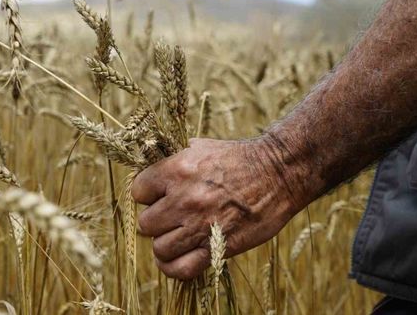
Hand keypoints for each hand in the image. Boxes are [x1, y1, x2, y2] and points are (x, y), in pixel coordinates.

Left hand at [131, 137, 307, 279]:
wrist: (277, 173)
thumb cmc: (237, 158)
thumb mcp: (200, 147)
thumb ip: (171, 160)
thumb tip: (148, 169)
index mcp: (177, 170)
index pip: (138, 191)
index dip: (148, 194)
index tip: (159, 195)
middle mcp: (184, 198)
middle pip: (146, 223)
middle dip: (156, 221)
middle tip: (171, 217)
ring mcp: (200, 225)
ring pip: (160, 248)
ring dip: (165, 244)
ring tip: (176, 237)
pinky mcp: (217, 247)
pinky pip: (181, 268)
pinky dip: (173, 267)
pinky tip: (176, 258)